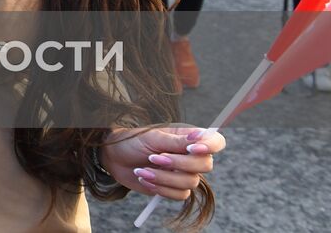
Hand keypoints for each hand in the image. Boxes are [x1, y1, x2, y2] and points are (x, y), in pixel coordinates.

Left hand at [99, 126, 224, 199]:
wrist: (114, 157)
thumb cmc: (132, 141)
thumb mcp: (152, 137)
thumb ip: (177, 141)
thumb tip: (200, 136)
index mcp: (189, 137)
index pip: (216, 141)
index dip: (210, 146)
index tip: (192, 149)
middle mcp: (191, 155)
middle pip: (206, 165)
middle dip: (179, 164)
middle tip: (154, 157)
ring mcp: (184, 172)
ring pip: (191, 182)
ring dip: (164, 177)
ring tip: (142, 169)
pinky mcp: (175, 187)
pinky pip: (180, 194)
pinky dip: (161, 187)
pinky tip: (144, 177)